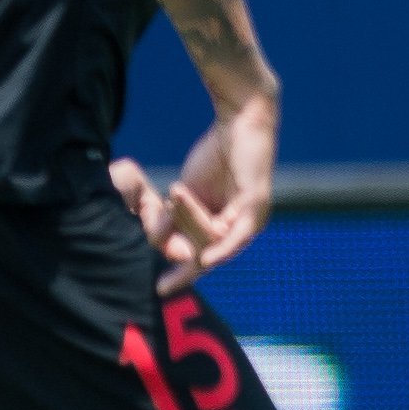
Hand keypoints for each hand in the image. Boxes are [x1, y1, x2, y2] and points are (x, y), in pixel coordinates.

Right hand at [113, 96, 275, 294]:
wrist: (241, 120)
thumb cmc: (217, 153)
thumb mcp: (186, 193)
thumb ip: (172, 216)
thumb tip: (152, 238)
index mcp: (227, 227)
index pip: (201, 256)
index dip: (181, 273)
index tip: (160, 289)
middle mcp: (243, 228)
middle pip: (206, 255)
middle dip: (185, 272)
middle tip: (163, 286)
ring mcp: (253, 218)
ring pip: (213, 241)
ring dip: (188, 226)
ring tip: (171, 202)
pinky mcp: (256, 204)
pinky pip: (238, 234)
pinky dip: (222, 249)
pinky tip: (205, 261)